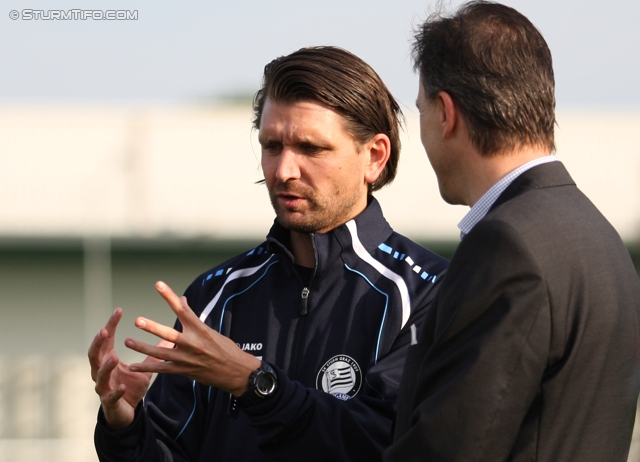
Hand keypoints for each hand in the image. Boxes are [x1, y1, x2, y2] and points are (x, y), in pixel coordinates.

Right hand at [88, 308, 171, 429]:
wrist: (125, 412)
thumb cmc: (130, 386)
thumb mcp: (144, 368)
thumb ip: (153, 353)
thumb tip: (169, 337)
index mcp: (108, 360)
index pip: (107, 339)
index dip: (111, 325)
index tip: (119, 310)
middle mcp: (101, 371)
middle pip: (94, 354)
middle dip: (98, 343)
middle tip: (105, 331)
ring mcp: (103, 387)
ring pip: (99, 375)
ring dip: (106, 366)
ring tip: (114, 357)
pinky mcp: (109, 402)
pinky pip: (110, 396)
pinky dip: (116, 391)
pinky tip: (123, 386)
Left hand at [125, 281, 260, 396]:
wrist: (236, 372)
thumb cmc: (226, 348)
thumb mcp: (211, 330)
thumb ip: (193, 318)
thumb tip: (183, 300)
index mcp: (200, 329)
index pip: (183, 309)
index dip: (170, 296)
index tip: (158, 284)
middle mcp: (193, 343)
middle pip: (169, 333)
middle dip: (152, 327)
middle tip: (138, 320)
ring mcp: (187, 359)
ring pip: (160, 353)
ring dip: (142, 347)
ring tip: (128, 341)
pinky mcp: (183, 371)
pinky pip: (161, 369)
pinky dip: (146, 367)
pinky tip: (133, 366)